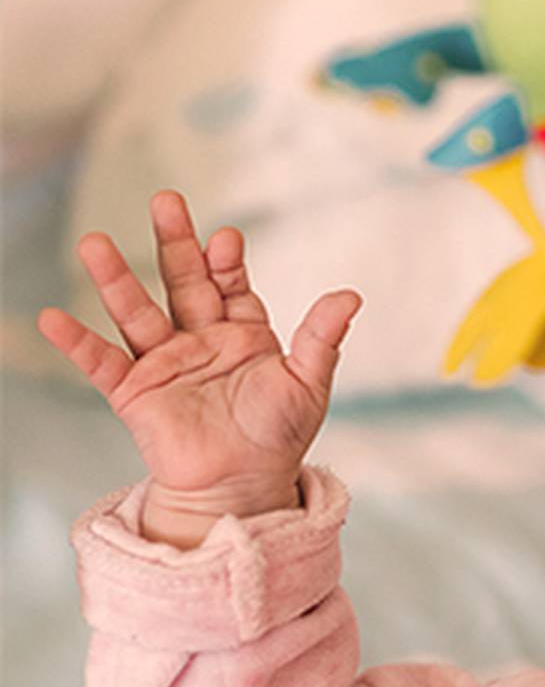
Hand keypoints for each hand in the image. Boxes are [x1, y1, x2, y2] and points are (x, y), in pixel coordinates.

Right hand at [38, 191, 361, 547]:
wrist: (244, 485)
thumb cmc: (279, 436)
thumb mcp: (308, 383)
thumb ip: (322, 338)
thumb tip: (351, 295)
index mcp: (243, 333)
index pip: (230, 283)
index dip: (227, 262)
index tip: (226, 240)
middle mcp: (200, 339)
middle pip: (183, 281)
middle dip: (175, 243)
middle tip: (166, 200)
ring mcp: (165, 362)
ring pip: (137, 312)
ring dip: (116, 279)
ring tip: (94, 242)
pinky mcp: (135, 393)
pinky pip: (101, 363)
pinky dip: (76, 343)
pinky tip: (52, 318)